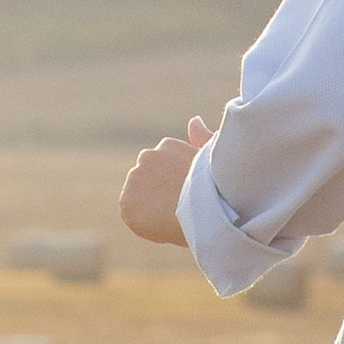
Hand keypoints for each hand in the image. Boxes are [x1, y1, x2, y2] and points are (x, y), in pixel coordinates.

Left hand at [118, 116, 211, 246]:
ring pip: (138, 195)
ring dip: (148, 204)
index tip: (186, 194)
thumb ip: (201, 138)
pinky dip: (141, 221)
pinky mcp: (126, 201)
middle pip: (148, 179)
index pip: (162, 167)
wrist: (204, 213)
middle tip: (178, 206)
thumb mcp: (212, 159)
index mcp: (167, 146)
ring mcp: (134, 178)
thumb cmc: (217, 189)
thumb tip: (193, 120)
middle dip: (157, 190)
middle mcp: (147, 157)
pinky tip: (160, 224)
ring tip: (170, 215)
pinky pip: (131, 214)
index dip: (174, 184)